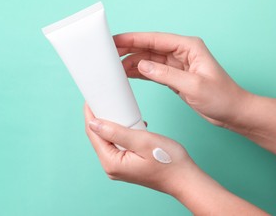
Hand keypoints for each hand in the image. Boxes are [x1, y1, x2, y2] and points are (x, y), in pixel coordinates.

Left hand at [84, 104, 265, 213]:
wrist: (185, 179)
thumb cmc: (168, 161)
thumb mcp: (142, 141)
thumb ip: (116, 132)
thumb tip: (93, 123)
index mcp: (111, 162)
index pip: (93, 134)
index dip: (91, 113)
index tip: (92, 97)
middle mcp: (112, 168)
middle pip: (99, 137)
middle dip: (101, 117)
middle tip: (107, 99)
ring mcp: (119, 168)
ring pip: (109, 140)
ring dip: (114, 124)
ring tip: (120, 110)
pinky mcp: (127, 165)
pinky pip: (118, 145)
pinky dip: (123, 133)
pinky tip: (133, 126)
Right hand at [114, 32, 252, 127]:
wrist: (233, 112)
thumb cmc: (222, 97)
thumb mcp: (193, 86)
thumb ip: (166, 74)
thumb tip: (142, 65)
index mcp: (189, 47)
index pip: (156, 39)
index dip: (133, 39)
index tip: (115, 40)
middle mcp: (182, 52)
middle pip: (150, 47)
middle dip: (129, 49)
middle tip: (108, 53)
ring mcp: (178, 64)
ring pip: (150, 59)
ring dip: (133, 62)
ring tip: (113, 67)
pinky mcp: (175, 77)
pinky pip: (153, 71)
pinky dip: (140, 73)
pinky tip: (127, 75)